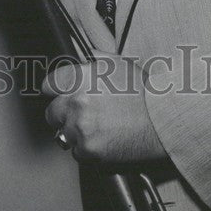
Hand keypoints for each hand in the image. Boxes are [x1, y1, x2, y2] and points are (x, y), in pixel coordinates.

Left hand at [42, 56, 168, 165]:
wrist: (161, 120)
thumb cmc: (144, 92)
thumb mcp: (118, 64)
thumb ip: (94, 61)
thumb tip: (81, 58)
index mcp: (81, 78)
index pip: (49, 85)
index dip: (56, 90)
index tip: (59, 94)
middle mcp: (77, 103)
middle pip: (52, 112)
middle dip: (63, 113)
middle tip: (81, 114)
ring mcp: (81, 128)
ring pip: (64, 134)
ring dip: (75, 132)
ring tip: (97, 126)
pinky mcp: (89, 150)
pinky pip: (77, 152)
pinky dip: (87, 148)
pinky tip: (103, 138)